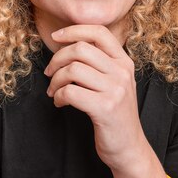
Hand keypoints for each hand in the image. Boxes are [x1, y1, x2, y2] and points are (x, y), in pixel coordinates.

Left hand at [43, 24, 147, 170]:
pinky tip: (60, 103)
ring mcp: (115, 89)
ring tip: (54, 91)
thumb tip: (68, 43)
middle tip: (50, 73)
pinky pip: (70, 92)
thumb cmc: (114, 113)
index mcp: (124, 61)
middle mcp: (122, 72)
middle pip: (80, 49)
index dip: (74, 30)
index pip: (99, 32)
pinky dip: (59, 97)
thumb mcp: (115, 82)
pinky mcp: (105, 107)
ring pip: (73, 69)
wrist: (128, 147)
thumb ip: (100, 62)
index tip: (56, 37)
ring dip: (55, 80)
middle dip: (57, 59)